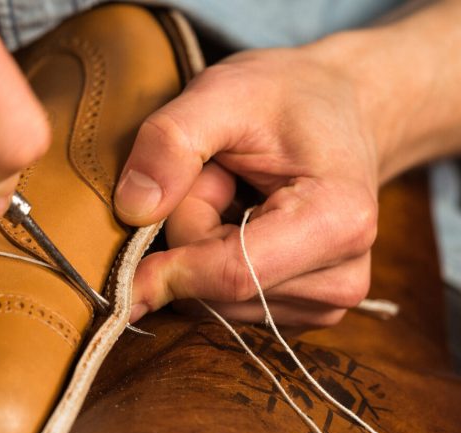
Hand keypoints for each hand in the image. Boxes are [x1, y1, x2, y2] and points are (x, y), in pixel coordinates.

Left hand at [116, 48, 383, 327]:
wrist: (342, 107)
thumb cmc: (286, 95)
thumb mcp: (222, 93)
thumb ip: (172, 140)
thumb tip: (132, 208)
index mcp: (337, 221)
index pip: (233, 274)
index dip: (168, 272)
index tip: (118, 271)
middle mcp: (341, 275)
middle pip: (216, 289)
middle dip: (190, 232)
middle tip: (214, 173)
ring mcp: (326, 301)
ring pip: (214, 300)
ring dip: (201, 245)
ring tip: (234, 189)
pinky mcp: (305, 311)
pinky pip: (226, 304)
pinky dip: (214, 262)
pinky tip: (243, 217)